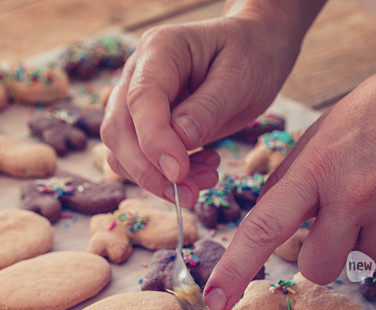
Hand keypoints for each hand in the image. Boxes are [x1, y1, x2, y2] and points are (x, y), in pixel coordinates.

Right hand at [100, 12, 303, 206]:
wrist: (257, 49)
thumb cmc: (251, 55)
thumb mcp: (240, 77)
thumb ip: (209, 108)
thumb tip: (181, 139)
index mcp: (160, 49)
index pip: (141, 99)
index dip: (154, 140)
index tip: (179, 172)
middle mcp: (138, 74)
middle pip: (118, 130)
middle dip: (148, 170)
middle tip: (189, 195)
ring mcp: (137, 101)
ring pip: (122, 151)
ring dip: (157, 179)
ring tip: (207, 179)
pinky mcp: (147, 126)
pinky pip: (141, 160)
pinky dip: (166, 177)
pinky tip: (202, 171)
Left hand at [204, 47, 375, 309]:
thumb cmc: (373, 115)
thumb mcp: (318, 139)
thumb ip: (290, 185)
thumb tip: (263, 230)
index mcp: (312, 170)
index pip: (264, 227)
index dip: (236, 269)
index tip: (214, 302)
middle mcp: (349, 193)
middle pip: (316, 267)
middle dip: (322, 256)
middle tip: (340, 222)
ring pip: (362, 265)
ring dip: (365, 246)